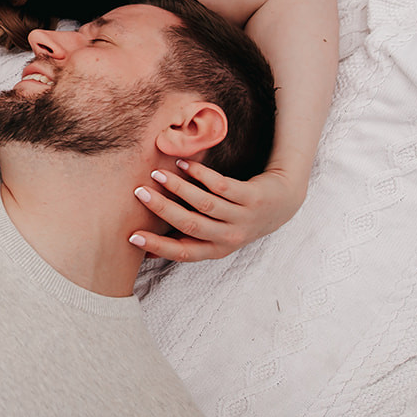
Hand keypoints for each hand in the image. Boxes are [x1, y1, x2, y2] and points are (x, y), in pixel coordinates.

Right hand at [129, 160, 304, 261]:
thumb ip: (188, 238)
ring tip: (157, 173)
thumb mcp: (218, 235)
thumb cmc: (239, 218)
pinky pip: (222, 185)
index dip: (158, 246)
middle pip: (191, 225)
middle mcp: (231, 237)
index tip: (133, 236)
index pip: (184, 252)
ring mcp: (243, 217)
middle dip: (162, 209)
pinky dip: (200, 174)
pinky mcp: (252, 197)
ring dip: (178, 188)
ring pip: (205, 204)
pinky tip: (185, 163)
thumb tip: (146, 251)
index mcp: (218, 249)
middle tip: (139, 192)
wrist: (283, 202)